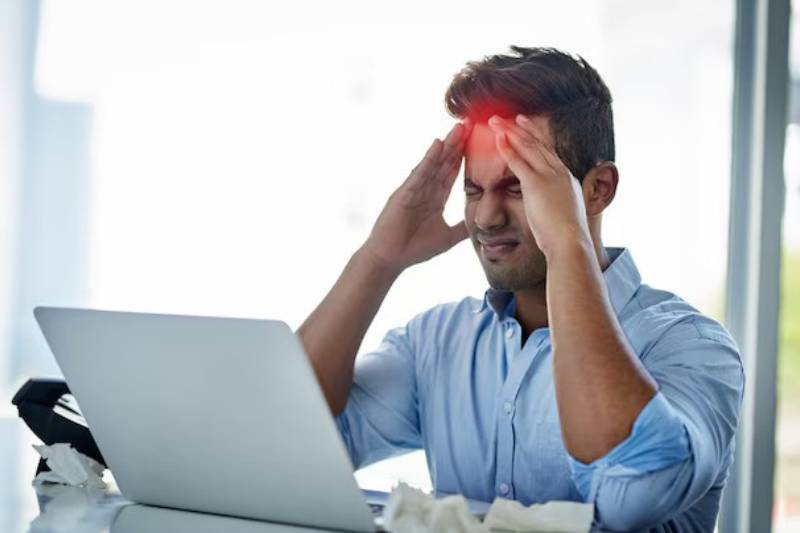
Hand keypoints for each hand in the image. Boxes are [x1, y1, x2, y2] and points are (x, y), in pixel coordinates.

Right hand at [363, 120, 472, 271]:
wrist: (391, 259)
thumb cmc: (414, 249)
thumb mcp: (448, 238)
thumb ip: (463, 228)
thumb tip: (481, 224)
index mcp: (434, 198)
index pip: (452, 173)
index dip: (464, 158)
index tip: (478, 142)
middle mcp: (425, 190)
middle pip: (444, 163)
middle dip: (458, 145)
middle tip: (471, 124)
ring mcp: (414, 190)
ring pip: (434, 164)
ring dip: (446, 146)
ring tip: (458, 128)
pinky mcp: (404, 194)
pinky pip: (419, 174)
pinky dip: (428, 159)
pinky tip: (437, 145)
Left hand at [487, 114, 590, 256]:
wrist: (571, 243)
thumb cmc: (566, 237)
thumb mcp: (564, 216)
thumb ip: (556, 206)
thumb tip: (550, 210)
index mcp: (566, 179)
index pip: (548, 152)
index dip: (535, 137)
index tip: (524, 125)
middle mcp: (559, 172)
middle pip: (538, 143)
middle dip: (520, 128)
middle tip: (507, 117)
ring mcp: (549, 176)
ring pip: (528, 146)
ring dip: (510, 131)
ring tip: (495, 121)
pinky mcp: (536, 183)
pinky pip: (519, 161)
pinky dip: (507, 148)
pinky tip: (497, 138)